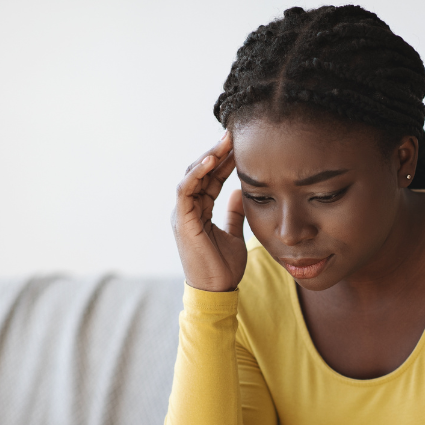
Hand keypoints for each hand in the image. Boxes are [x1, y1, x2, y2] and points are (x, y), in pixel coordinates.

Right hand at [172, 131, 246, 291]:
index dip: (226, 161)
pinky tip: (212, 159)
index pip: (212, 178)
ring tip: (225, 140)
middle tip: (234, 133)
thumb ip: (234, 214)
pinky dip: (197, 173)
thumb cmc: (223, 268)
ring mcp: (183, 214)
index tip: (242, 145)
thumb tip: (240, 193)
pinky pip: (186, 189)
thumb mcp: (234, 235)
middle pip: (202, 172)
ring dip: (209, 156)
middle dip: (218, 152)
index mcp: (199, 211)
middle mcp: (188, 209)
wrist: (217, 291)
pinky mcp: (182, 220)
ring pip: (193, 175)